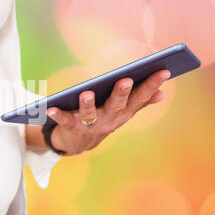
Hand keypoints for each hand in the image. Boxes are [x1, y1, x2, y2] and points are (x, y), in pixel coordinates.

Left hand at [47, 70, 170, 155]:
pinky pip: (64, 120)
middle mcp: (108, 120)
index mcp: (122, 113)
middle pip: (116, 105)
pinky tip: (50, 107)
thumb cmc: (103, 119)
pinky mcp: (71, 127)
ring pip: (89, 114)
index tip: (164, 71)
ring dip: (88, 104)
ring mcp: (90, 125)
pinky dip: (57, 114)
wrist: (79, 144)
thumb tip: (162, 94)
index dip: (152, 86)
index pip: (140, 98)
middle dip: (121, 93)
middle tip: (126, 80)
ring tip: (86, 93)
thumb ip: (140, 103)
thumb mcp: (122, 113)